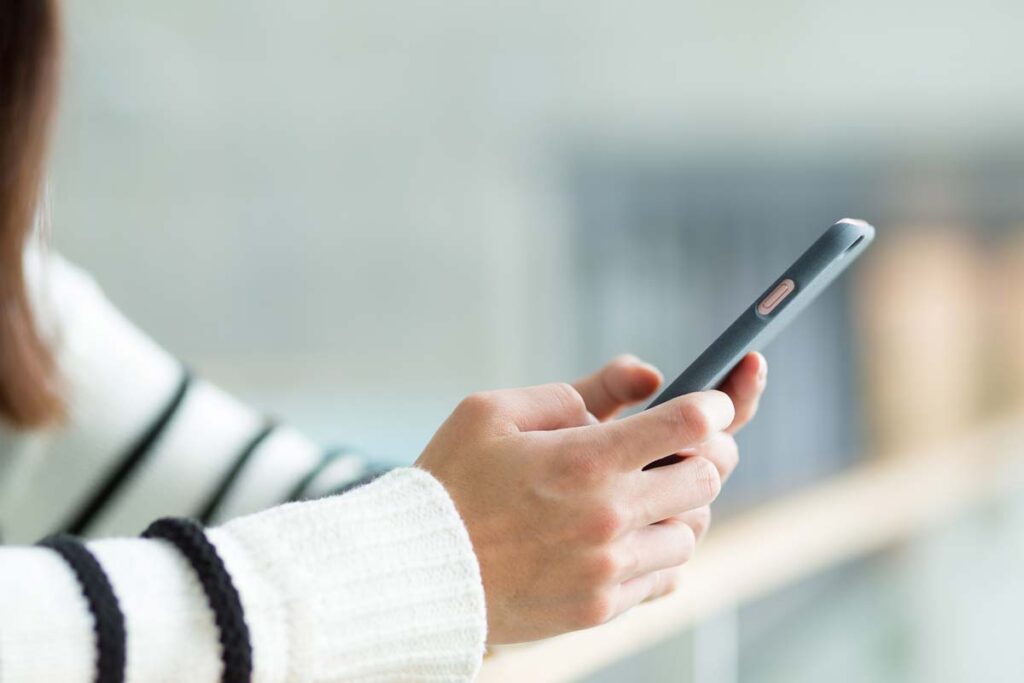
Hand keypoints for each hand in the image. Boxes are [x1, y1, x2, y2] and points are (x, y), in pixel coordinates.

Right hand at [415, 353, 765, 642]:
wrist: (417, 572)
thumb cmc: (451, 483)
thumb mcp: (495, 412)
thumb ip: (578, 390)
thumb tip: (648, 377)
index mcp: (583, 460)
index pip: (687, 423)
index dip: (714, 403)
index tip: (711, 401)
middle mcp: (606, 517)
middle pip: (706, 477)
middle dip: (702, 453)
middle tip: (679, 445)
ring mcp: (608, 569)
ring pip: (692, 530)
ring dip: (678, 505)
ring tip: (641, 492)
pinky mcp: (601, 607)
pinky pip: (668, 576)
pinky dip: (661, 549)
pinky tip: (629, 533)